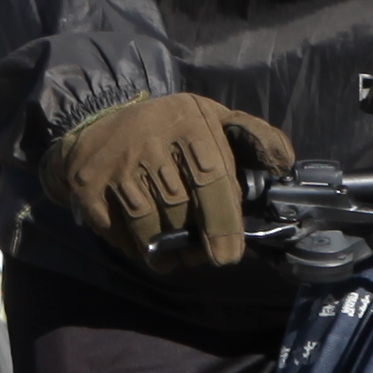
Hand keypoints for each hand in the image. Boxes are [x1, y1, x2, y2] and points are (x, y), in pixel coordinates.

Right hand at [44, 89, 295, 272]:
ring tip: (178, 254)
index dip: (222, 221)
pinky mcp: (87, 188)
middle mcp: (147, 141)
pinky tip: (146, 242)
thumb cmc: (168, 126)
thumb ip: (253, 135)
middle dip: (196, 241)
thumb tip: (284, 165)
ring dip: (166, 250)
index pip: (210, 177)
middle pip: (179, 208)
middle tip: (205, 255)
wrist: (97, 119)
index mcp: (186, 122)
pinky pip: (119, 233)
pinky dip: (136, 247)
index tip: (228, 255)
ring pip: (149, 226)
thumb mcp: (212, 116)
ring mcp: (115, 165)